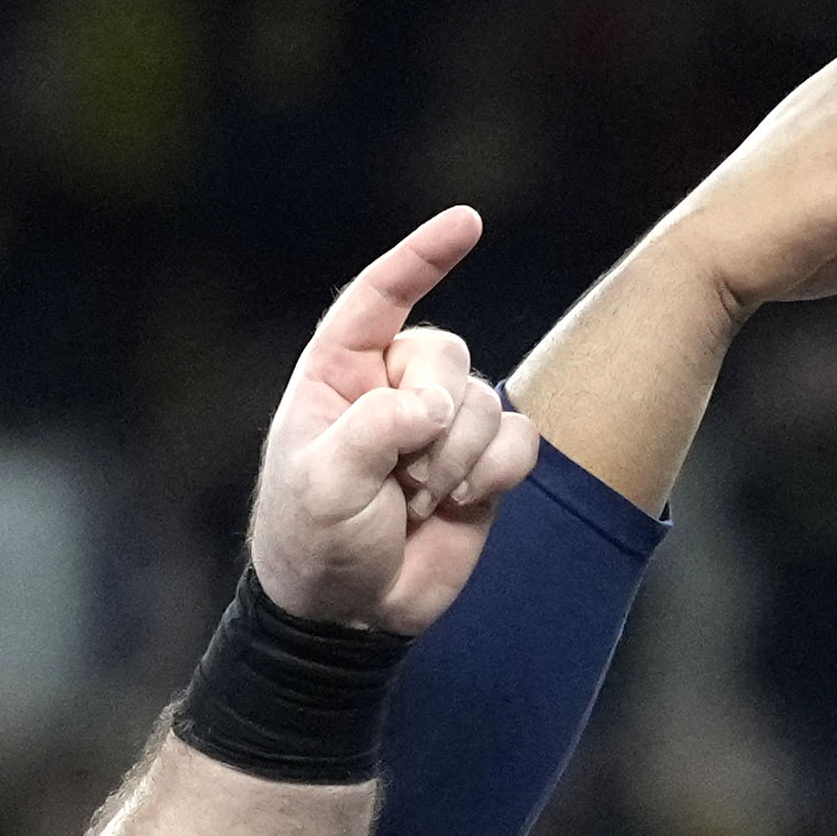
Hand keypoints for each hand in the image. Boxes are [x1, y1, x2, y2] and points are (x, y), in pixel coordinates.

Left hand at [243, 209, 544, 634]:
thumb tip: (434, 407)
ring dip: (460, 458)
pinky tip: (463, 502)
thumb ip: (374, 429)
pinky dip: (499, 472)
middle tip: (405, 474)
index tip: (468, 222)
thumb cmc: (315, 541)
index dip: (422, 258)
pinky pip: (521, 441)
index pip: (380, 298)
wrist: (353, 613)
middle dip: (437, 413)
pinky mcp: (484, 465)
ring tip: (419, 500)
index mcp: (339, 373)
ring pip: (488, 400)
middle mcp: (394, 388)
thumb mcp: (322, 483)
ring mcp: (444, 426)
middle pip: (447, 353)